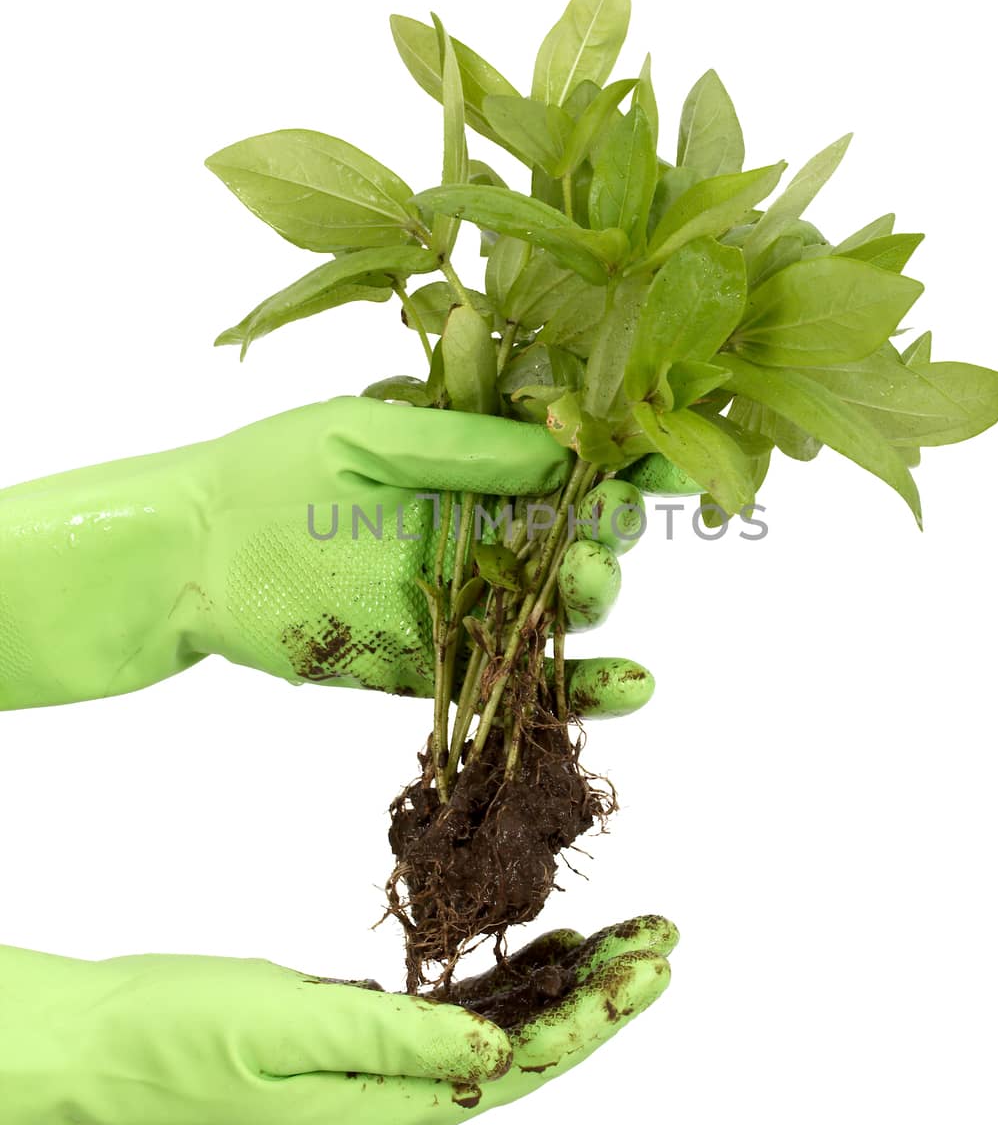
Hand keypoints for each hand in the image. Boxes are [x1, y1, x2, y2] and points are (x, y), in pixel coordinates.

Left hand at [0, 399, 690, 711]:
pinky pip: (523, 680)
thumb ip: (464, 447)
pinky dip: (583, 686)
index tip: (679, 453)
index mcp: (475, 459)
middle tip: (606, 525)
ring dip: (596, 596)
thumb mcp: (369, 438)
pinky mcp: (445, 666)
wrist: (190, 557)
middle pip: (583, 531)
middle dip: (613, 528)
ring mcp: (469, 600)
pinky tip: (635, 685)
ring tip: (590, 585)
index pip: (575, 454)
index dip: (632, 456)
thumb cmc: (274, 473)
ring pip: (562, 606)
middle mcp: (485, 528)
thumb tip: (567, 449)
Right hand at [0, 917, 675, 1124]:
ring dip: (572, 977)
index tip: (654, 965)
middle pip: (538, 1042)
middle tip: (667, 935)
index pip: (530, 1061)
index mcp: (402, 1101)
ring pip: (511, 1021)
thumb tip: (503, 1052)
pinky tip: (550, 945)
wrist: (122, 1039)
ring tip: (631, 935)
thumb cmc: (191, 1035)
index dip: (599, 1012)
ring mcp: (395, 1063)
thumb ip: (402, 1039)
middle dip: (607, 990)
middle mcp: (413, 1090)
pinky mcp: (375, 1030)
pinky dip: (516, 973)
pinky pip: (468, 1006)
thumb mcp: (295, 1028)